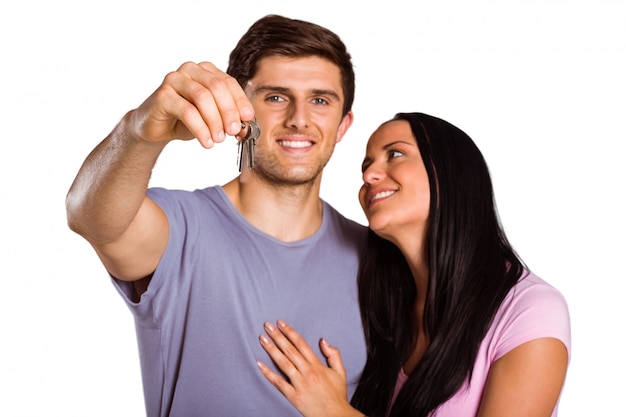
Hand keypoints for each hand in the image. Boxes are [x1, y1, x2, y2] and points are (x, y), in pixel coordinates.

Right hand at [128, 61, 254, 147]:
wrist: (156, 128)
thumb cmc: (186, 120)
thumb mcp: (212, 117)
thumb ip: (228, 117)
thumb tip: (246, 126)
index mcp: (206, 70)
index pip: (228, 82)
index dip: (240, 101)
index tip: (248, 119)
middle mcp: (190, 70)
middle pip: (217, 87)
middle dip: (228, 111)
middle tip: (234, 132)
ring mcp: (174, 79)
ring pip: (202, 97)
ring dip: (214, 121)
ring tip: (218, 140)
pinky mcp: (162, 95)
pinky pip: (187, 111)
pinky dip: (200, 129)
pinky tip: (206, 142)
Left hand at [257, 320, 363, 416]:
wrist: (335, 416)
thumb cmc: (337, 395)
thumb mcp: (340, 372)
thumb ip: (334, 354)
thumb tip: (323, 341)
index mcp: (317, 365)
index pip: (301, 344)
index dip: (290, 332)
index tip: (281, 323)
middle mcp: (307, 372)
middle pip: (290, 350)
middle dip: (277, 336)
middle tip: (267, 325)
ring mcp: (299, 384)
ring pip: (283, 363)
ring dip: (271, 349)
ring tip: (262, 339)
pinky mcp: (293, 396)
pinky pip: (279, 383)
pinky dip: (268, 373)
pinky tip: (260, 364)